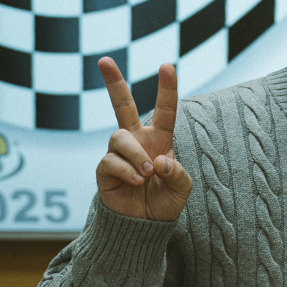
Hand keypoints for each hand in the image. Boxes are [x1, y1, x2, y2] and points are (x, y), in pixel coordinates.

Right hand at [95, 58, 192, 220]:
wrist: (145, 226)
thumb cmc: (165, 202)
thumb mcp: (182, 188)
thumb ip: (177, 173)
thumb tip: (158, 160)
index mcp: (160, 140)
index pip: (165, 110)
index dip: (167, 89)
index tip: (167, 65)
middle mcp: (137, 141)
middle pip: (122, 106)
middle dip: (113, 83)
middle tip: (104, 60)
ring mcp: (118, 154)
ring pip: (119, 137)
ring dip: (136, 155)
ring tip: (147, 175)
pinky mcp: (104, 170)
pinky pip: (111, 160)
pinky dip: (127, 171)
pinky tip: (137, 182)